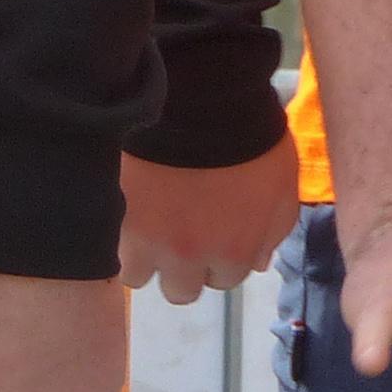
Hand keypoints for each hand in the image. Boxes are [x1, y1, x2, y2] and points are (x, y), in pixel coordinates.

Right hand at [120, 142, 300, 304]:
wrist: (203, 102)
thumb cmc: (252, 139)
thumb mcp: (281, 185)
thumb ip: (272, 230)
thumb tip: (257, 264)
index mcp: (233, 254)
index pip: (222, 280)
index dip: (217, 257)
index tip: (212, 233)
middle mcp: (188, 258)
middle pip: (180, 290)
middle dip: (182, 267)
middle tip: (179, 230)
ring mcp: (147, 242)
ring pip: (137, 275)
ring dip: (144, 256)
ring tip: (147, 220)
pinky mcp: (116, 218)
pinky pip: (110, 243)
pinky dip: (118, 232)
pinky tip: (127, 207)